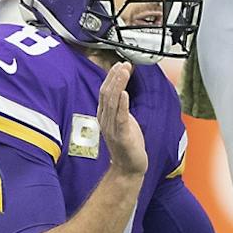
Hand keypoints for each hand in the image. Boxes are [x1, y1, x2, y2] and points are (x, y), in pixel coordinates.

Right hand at [98, 62, 147, 179]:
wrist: (128, 167)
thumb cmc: (127, 143)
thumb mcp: (123, 120)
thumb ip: (120, 106)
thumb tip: (123, 89)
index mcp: (104, 115)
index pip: (105, 91)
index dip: (112, 77)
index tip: (120, 65)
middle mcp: (105, 120)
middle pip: (106, 94)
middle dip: (115, 77)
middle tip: (124, 64)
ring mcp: (112, 128)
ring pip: (112, 102)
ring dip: (119, 85)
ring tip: (125, 72)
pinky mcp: (121, 136)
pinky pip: (120, 118)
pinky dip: (122, 104)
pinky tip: (125, 93)